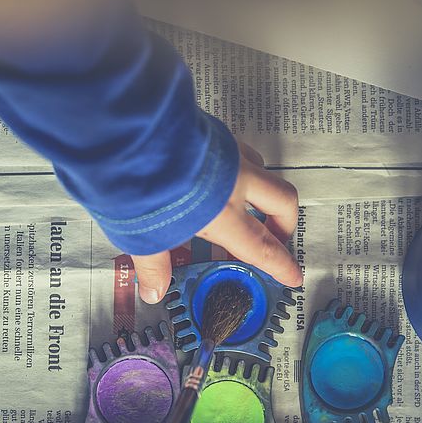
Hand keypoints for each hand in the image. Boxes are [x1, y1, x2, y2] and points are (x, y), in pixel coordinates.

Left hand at [133, 142, 301, 303]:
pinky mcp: (213, 130)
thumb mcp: (143, 238)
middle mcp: (235, 181)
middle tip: (272, 239)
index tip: (293, 275)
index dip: (280, 265)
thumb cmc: (139, 186)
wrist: (128, 133)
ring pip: (263, 172)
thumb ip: (154, 265)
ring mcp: (227, 152)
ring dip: (260, 194)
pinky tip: (218, 177)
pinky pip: (239, 151)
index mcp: (223, 214)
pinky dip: (238, 170)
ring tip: (242, 209)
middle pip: (282, 202)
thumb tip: (154, 292)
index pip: (262, 247)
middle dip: (283, 224)